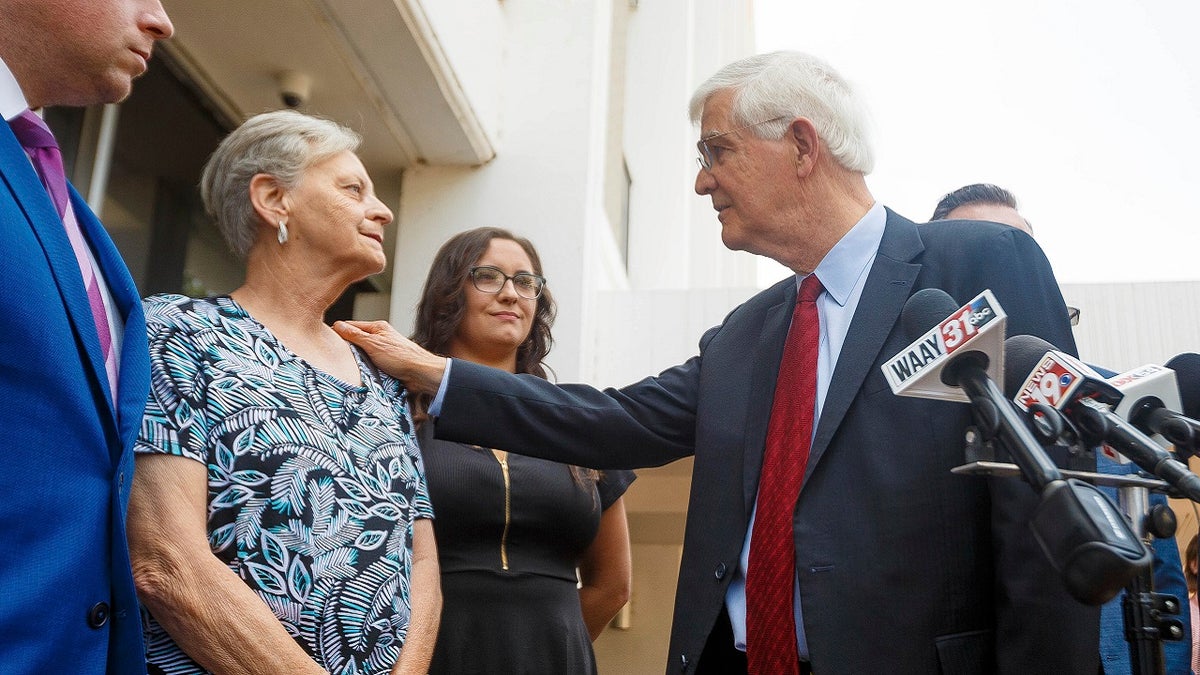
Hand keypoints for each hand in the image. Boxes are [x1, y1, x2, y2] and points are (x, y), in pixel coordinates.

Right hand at [332, 320, 447, 393]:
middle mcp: (380, 338)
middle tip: (334, 356)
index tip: (326, 339)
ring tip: (346, 367)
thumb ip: (355, 335)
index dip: (338, 332)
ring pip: (362, 355)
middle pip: (356, 341)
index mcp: (378, 328)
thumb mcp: (373, 344)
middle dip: (346, 349)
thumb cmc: (402, 357)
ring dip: (356, 361)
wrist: (421, 374)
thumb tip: (338, 325)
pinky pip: (369, 365)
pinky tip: (359, 374)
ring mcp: (383, 351)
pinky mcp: (386, 364)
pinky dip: (364, 369)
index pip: (351, 326)